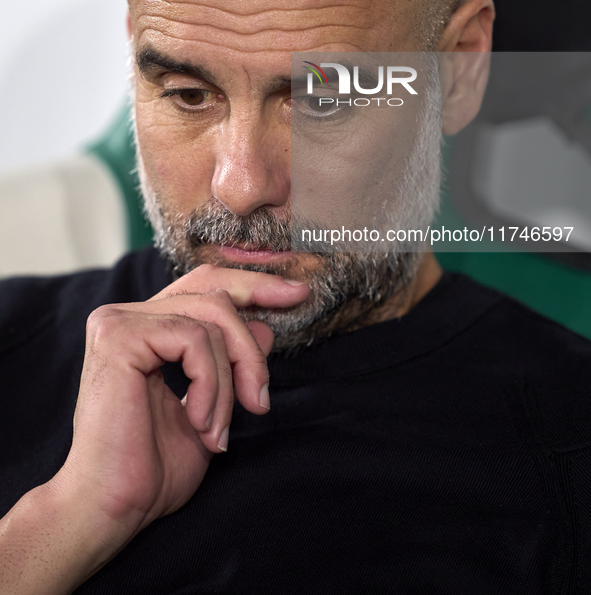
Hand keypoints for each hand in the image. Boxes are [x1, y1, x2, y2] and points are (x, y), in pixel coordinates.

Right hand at [41, 267, 307, 582]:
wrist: (112, 508)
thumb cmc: (152, 469)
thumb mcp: (212, 407)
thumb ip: (232, 365)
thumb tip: (265, 325)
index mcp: (145, 328)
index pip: (205, 286)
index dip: (253, 285)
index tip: (297, 294)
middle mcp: (127, 316)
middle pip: (213, 294)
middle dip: (249, 344)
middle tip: (260, 398)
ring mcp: (119, 322)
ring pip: (211, 319)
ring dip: (230, 380)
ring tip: (218, 430)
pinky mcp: (119, 336)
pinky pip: (193, 339)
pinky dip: (210, 384)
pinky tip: (200, 422)